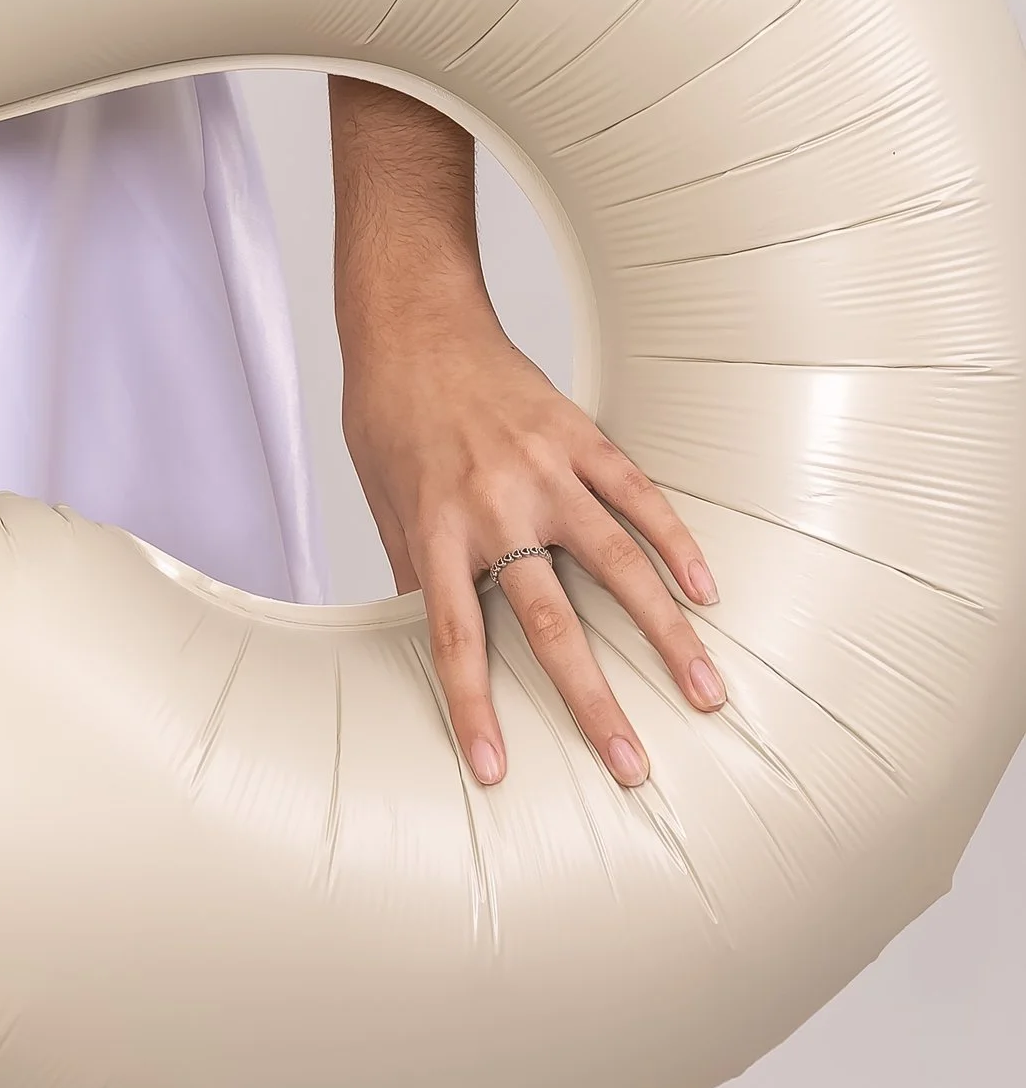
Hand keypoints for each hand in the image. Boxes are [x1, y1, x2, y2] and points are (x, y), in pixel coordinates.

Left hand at [339, 262, 723, 791]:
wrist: (410, 314)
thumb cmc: (388, 409)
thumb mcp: (381, 495)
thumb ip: (414, 568)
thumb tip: (431, 644)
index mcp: (435, 524)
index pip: (454, 636)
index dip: (473, 707)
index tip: (495, 772)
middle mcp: (494, 502)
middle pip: (549, 618)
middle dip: (592, 699)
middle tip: (631, 765)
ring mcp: (543, 467)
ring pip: (616, 561)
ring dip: (664, 633)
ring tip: (704, 693)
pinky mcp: (577, 433)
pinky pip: (637, 493)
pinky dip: (675, 540)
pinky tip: (705, 590)